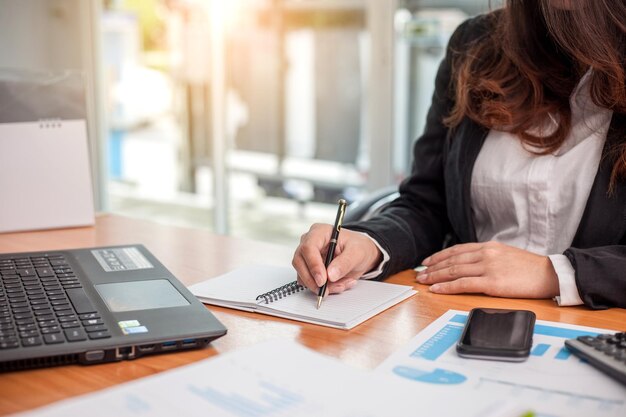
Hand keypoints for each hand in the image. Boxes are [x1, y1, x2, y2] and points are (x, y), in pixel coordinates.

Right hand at [292, 224, 381, 294]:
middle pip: (299, 262)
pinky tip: (338, 284)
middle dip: (312, 280)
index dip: (313, 265)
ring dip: (321, 286)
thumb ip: (345, 262)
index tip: (322, 280)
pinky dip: (324, 288)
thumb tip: (330, 275)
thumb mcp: (357, 252)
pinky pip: (310, 283)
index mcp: (319, 232)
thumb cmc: (357, 247)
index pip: (308, 247)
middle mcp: (309, 243)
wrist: (359, 255)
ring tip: (342, 284)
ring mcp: (307, 257)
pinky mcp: (309, 269)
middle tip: (326, 289)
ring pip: (303, 275)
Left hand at [416, 241, 559, 298]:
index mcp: (489, 246)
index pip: (457, 250)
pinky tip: (436, 289)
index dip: (440, 256)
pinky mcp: (492, 282)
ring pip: (454, 271)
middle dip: (433, 267)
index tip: (428, 262)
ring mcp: (488, 267)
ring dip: (435, 277)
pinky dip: (447, 287)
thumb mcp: (506, 255)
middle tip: (420, 274)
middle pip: (452, 260)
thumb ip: (488, 257)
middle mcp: (486, 254)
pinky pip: (463, 284)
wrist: (550, 274)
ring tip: (423, 281)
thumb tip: (471, 263)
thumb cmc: (530, 268)